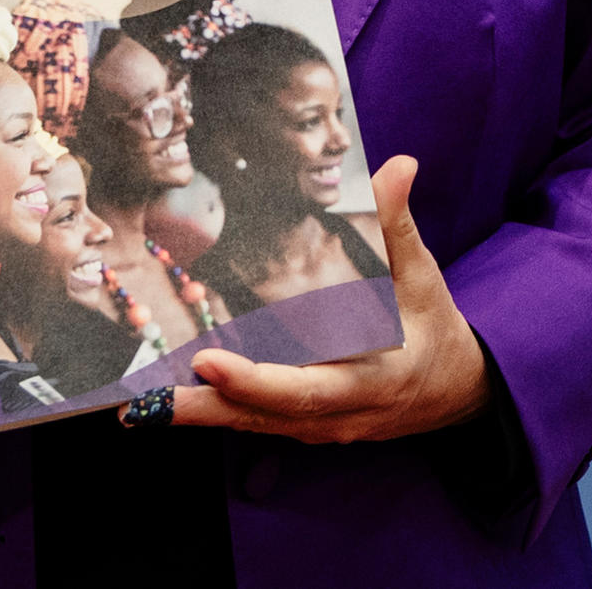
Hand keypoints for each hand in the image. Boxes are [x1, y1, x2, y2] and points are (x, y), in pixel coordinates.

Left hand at [146, 155, 488, 443]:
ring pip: (251, 425)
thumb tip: (398, 164)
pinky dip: (213, 410)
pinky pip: (254, 421)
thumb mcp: (424, 276)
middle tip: (143, 401)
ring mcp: (320, 427)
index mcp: (371, 379)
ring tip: (136, 404)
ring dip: (196, 414)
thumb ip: (399, 223)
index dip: (256, 380)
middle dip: (203, 408)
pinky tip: (165, 399)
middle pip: (263, 417)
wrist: (456, 392)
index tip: (209, 361)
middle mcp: (339, 414)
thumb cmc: (436, 328)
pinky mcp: (304, 425)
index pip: (307, 388)